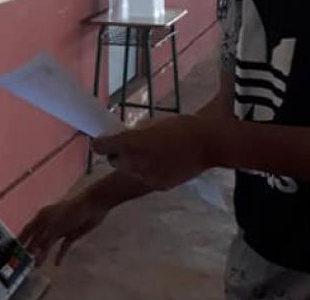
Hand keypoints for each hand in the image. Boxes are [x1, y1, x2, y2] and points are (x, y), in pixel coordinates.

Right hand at [18, 193, 108, 265]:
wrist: (93, 206)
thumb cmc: (72, 212)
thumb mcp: (55, 225)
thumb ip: (45, 239)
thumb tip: (35, 253)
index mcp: (42, 217)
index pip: (28, 230)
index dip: (21, 239)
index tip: (14, 250)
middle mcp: (49, 223)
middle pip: (37, 238)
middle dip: (31, 249)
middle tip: (25, 261)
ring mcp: (60, 229)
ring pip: (48, 244)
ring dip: (43, 253)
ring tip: (37, 265)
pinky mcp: (70, 235)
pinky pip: (62, 247)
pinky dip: (59, 255)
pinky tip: (57, 263)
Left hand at [92, 116, 215, 189]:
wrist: (209, 144)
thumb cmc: (181, 127)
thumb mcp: (152, 123)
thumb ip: (134, 132)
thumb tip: (125, 135)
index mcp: (130, 143)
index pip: (100, 147)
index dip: (100, 143)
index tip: (103, 140)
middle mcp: (134, 162)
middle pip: (112, 161)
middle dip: (116, 154)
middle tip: (127, 146)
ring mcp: (146, 177)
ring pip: (128, 172)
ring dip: (131, 164)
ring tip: (147, 155)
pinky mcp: (158, 186)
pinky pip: (144, 179)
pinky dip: (147, 173)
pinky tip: (160, 164)